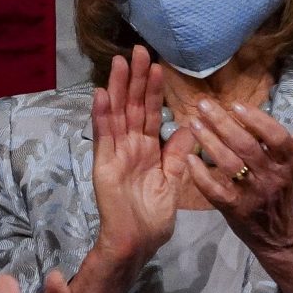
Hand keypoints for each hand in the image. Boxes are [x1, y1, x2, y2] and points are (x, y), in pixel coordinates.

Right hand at [90, 45, 193, 270]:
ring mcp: (115, 153)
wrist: (138, 241)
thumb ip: (178, 153)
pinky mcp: (104, 164)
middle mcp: (130, 146)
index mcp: (149, 150)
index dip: (154, 90)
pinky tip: (101, 94)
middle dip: (135, 79)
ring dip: (117, 88)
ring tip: (120, 62)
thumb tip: (191, 126)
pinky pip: (103, 136)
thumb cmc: (154, 218)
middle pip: (133, 106)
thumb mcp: (174, 181)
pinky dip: (101, 115)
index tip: (157, 65)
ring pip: (117, 114)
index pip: (152, 113)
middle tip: (138, 50)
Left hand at [187, 95, 292, 292]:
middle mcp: (271, 177)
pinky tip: (188, 157)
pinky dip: (200, 174)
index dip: (257, 120)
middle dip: (222, 123)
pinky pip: (214, 190)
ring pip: (228, 164)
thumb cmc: (292, 191)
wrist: (284, 236)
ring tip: (193, 123)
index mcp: (290, 164)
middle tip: (203, 105)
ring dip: (208, 142)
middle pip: (246, 146)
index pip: (276, 138)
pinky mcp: (233, 209)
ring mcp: (251, 194)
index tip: (236, 105)